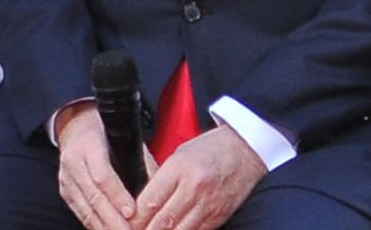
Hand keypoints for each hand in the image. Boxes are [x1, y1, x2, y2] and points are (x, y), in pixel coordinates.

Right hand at [56, 102, 138, 229]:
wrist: (75, 128)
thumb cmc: (106, 136)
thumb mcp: (125, 141)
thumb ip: (143, 165)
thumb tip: (161, 191)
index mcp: (89, 146)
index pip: (102, 175)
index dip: (117, 196)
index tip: (132, 212)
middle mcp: (73, 162)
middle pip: (94, 197)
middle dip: (114, 220)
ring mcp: (66, 179)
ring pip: (86, 209)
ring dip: (105, 227)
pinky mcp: (65, 192)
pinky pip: (81, 213)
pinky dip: (96, 225)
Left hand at [132, 125, 265, 229]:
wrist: (245, 150)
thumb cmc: (208, 149)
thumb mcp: (177, 156)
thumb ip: (160, 178)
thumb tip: (142, 202)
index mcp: (179, 168)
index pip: (151, 200)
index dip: (136, 216)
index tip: (125, 221)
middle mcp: (194, 188)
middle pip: (164, 220)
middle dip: (146, 229)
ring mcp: (209, 204)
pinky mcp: (220, 215)